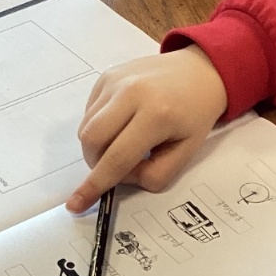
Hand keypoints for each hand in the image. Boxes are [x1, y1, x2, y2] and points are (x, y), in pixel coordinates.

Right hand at [66, 47, 227, 211]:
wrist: (199, 70)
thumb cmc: (195, 114)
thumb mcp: (186, 152)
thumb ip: (154, 174)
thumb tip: (120, 178)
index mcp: (156, 115)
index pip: (117, 158)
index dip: (96, 185)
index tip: (76, 204)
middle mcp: (131, 93)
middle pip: (92, 140)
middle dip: (96, 163)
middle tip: (116, 167)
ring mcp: (115, 81)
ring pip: (86, 127)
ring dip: (98, 145)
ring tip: (125, 139)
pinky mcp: (106, 76)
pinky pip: (90, 112)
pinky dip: (99, 126)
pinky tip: (122, 121)